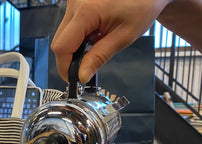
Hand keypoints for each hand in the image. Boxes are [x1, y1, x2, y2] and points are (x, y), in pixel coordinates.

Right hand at [51, 0, 169, 82]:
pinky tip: (94, 33)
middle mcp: (75, 3)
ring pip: (62, 34)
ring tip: (96, 42)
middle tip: (87, 66)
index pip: (62, 47)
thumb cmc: (141, 5)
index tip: (73, 78)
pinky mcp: (75, 1)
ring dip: (75, 45)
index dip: (65, 67)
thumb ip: (99, 57)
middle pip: (59, 41)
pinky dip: (79, 35)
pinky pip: (69, 25)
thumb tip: (82, 75)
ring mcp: (73, 1)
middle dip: (70, 58)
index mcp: (85, 11)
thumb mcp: (123, 37)